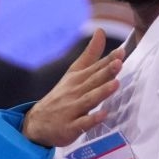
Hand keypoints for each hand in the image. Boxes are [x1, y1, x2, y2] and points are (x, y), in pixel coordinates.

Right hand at [22, 32, 122, 147]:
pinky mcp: (70, 127)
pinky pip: (82, 123)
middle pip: (93, 81)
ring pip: (89, 100)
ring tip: (115, 84)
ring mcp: (72, 109)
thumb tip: (100, 31)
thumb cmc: (62, 96)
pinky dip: (92, 119)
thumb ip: (90, 54)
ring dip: (101, 92)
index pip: (95, 68)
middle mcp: (75, 92)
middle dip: (106, 72)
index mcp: (77, 79)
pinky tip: (102, 115)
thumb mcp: (74, 73)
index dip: (108, 60)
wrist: (37, 122)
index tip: (121, 52)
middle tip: (118, 63)